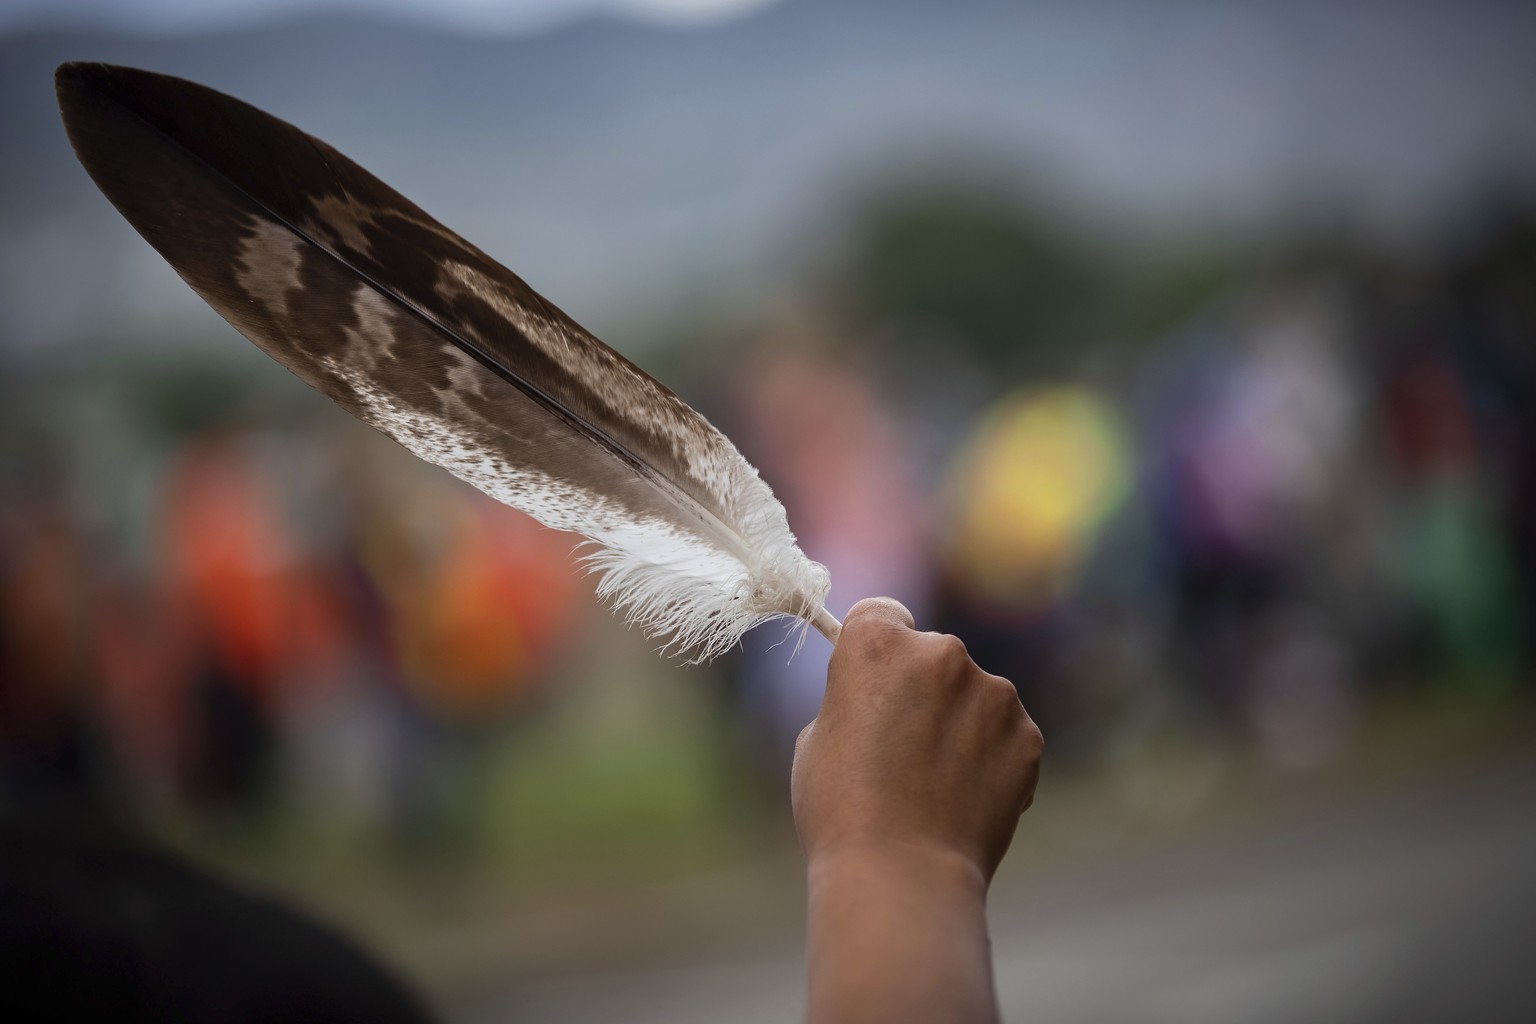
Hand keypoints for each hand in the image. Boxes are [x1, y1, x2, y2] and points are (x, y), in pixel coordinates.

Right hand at [793, 598, 1042, 1023]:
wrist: (902, 874)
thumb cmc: (842, 810)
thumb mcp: (820, 736)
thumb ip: (856, 697)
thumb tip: (882, 697)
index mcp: (878, 643)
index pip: (881, 613)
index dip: (876, 646)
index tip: (875, 680)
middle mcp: (941, 652)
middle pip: (932, 653)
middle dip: (922, 687)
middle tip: (904, 746)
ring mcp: (992, 691)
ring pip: (974, 694)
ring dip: (961, 721)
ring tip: (936, 782)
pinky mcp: (1028, 733)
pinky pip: (1006, 732)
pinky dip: (991, 755)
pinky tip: (967, 796)